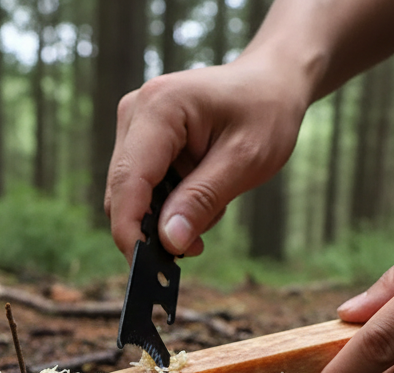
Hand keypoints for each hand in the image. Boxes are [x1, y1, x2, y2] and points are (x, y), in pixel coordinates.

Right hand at [104, 58, 308, 258]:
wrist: (270, 83)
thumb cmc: (265, 113)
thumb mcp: (245, 161)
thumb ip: (203, 200)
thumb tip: (169, 242)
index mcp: (159, 108)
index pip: (128, 180)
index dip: (130, 230)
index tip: (144, 268)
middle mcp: (136, 112)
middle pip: (122, 191)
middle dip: (152, 228)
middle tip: (197, 246)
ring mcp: (134, 124)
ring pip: (130, 194)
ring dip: (165, 215)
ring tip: (212, 206)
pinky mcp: (140, 138)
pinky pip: (142, 186)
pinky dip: (168, 203)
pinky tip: (202, 195)